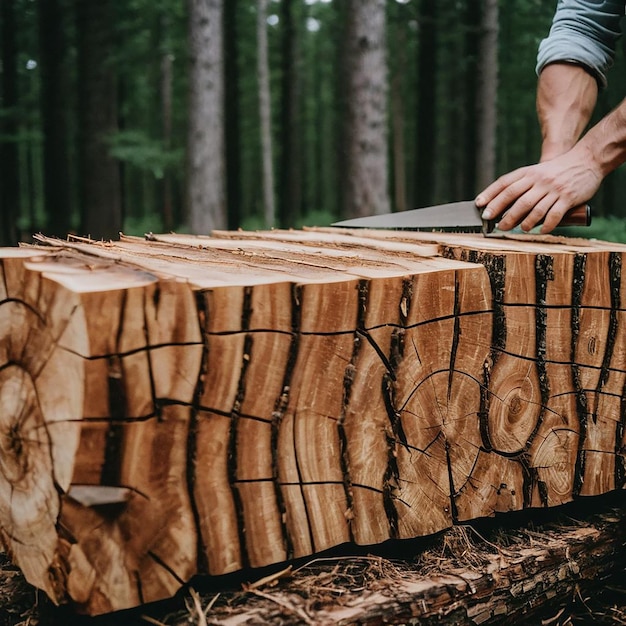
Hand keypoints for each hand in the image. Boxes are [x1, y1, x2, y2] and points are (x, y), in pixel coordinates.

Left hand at [475, 144, 602, 232]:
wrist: (588, 160)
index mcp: (528, 173)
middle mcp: (539, 180)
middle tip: (496, 225)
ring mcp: (553, 189)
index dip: (490, 194)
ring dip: (524, 222)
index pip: (505, 183)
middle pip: (516, 198)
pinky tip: (541, 231)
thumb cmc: (557, 170)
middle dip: (503, 213)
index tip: (479, 205)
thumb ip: (521, 185)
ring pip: (534, 208)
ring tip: (519, 229)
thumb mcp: (537, 172)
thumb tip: (500, 205)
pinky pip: (554, 215)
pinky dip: (546, 225)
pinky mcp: (568, 198)